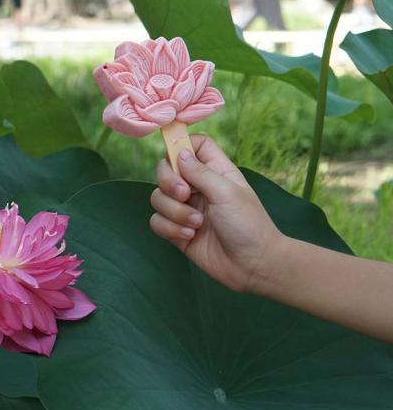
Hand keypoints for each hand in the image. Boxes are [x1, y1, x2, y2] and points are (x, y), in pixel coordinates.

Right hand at [149, 135, 282, 291]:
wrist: (253, 265)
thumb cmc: (248, 225)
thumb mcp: (227, 192)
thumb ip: (200, 172)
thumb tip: (178, 152)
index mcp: (215, 171)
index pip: (193, 145)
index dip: (180, 144)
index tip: (175, 156)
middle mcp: (198, 187)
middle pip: (165, 169)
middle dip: (168, 182)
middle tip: (185, 194)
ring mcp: (186, 209)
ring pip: (158, 198)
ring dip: (174, 211)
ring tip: (196, 224)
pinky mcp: (177, 231)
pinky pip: (157, 221)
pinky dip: (169, 229)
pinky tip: (189, 237)